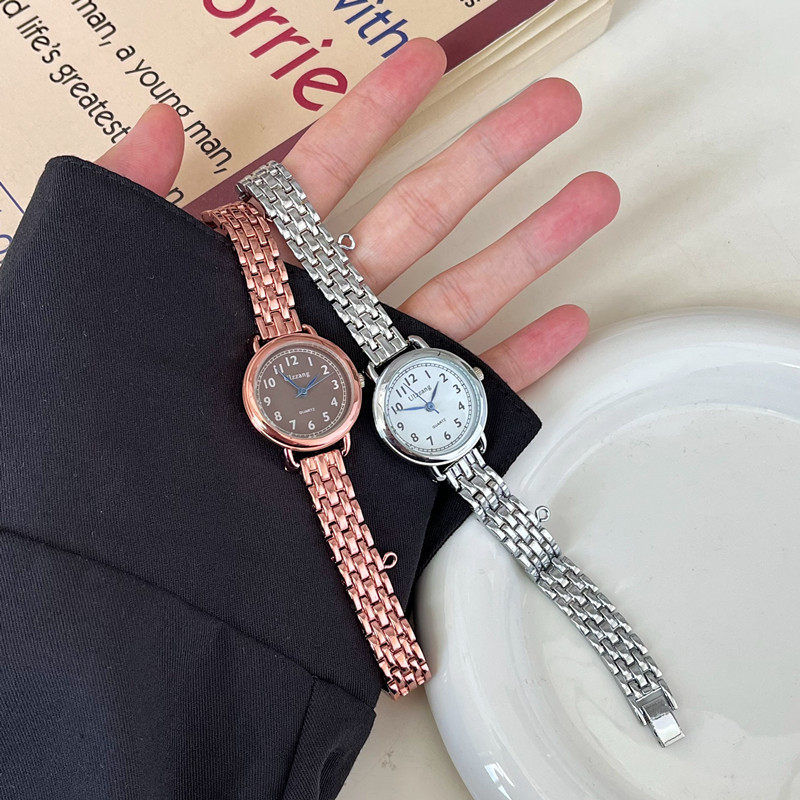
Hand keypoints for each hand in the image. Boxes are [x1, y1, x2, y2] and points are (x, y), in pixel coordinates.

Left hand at [96, 39, 618, 393]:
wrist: (157, 527)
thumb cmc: (128, 404)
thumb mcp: (112, 289)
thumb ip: (130, 203)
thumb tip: (155, 125)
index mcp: (265, 268)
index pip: (326, 169)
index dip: (377, 112)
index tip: (426, 61)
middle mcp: (330, 309)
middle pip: (424, 214)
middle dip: (491, 155)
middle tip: (553, 107)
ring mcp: (371, 367)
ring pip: (465, 292)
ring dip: (531, 243)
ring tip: (592, 196)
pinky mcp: (399, 433)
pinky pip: (467, 389)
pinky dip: (519, 359)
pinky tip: (565, 322)